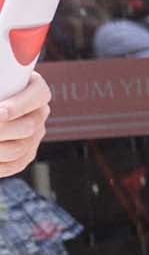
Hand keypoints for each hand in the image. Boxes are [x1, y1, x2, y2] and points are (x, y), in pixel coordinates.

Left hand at [0, 64, 43, 179]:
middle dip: (1, 131)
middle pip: (28, 127)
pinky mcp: (25, 154)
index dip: (18, 106)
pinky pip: (13, 165)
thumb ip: (0, 91)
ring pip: (18, 149)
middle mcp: (39, 114)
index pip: (38, 96)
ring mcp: (34, 136)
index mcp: (35, 89)